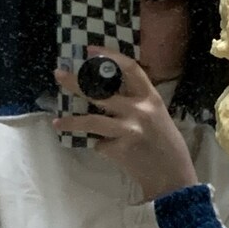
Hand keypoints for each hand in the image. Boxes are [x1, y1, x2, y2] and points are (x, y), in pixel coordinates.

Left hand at [53, 49, 198, 201]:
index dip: (109, 56)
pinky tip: (109, 151)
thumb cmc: (166, 145)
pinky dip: (100, 146)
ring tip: (56, 122)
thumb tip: (105, 94)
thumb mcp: (157, 116)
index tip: (90, 51)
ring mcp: (128, 129)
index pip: (130, 68)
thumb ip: (136, 103)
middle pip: (100, 91)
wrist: (172, 176)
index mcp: (151, 98)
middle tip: (58, 75)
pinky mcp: (119, 149)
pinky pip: (99, 144)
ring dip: (70, 122)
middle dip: (75, 82)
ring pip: (90, 121)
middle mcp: (140, 110)